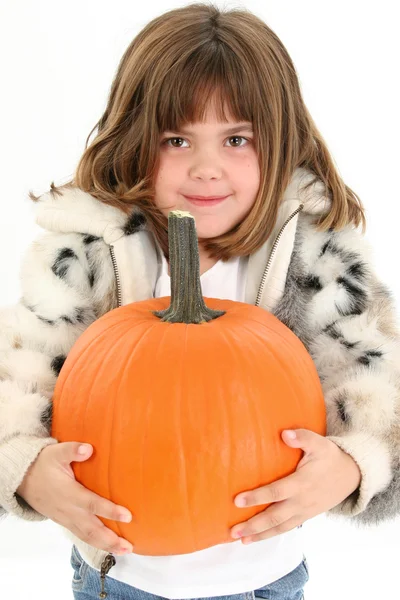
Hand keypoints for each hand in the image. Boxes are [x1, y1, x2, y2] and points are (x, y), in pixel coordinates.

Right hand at [17, 442, 133, 555]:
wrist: (23, 480)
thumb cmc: (43, 464)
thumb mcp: (56, 453)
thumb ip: (72, 450)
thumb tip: (88, 449)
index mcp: (68, 493)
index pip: (92, 504)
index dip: (109, 511)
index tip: (128, 516)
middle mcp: (68, 510)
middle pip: (91, 529)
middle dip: (110, 539)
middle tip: (129, 546)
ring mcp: (66, 518)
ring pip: (87, 536)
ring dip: (106, 545)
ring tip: (124, 550)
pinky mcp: (65, 522)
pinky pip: (81, 536)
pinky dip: (96, 543)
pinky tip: (109, 546)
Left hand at [230, 429, 361, 543]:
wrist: (351, 476)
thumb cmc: (330, 457)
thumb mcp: (320, 443)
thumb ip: (303, 437)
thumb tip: (285, 434)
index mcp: (302, 483)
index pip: (276, 492)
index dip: (257, 497)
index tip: (237, 501)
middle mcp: (302, 501)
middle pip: (275, 517)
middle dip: (254, 525)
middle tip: (233, 531)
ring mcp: (304, 511)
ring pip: (280, 527)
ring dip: (259, 535)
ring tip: (240, 540)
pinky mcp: (306, 516)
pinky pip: (286, 528)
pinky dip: (271, 534)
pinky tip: (256, 537)